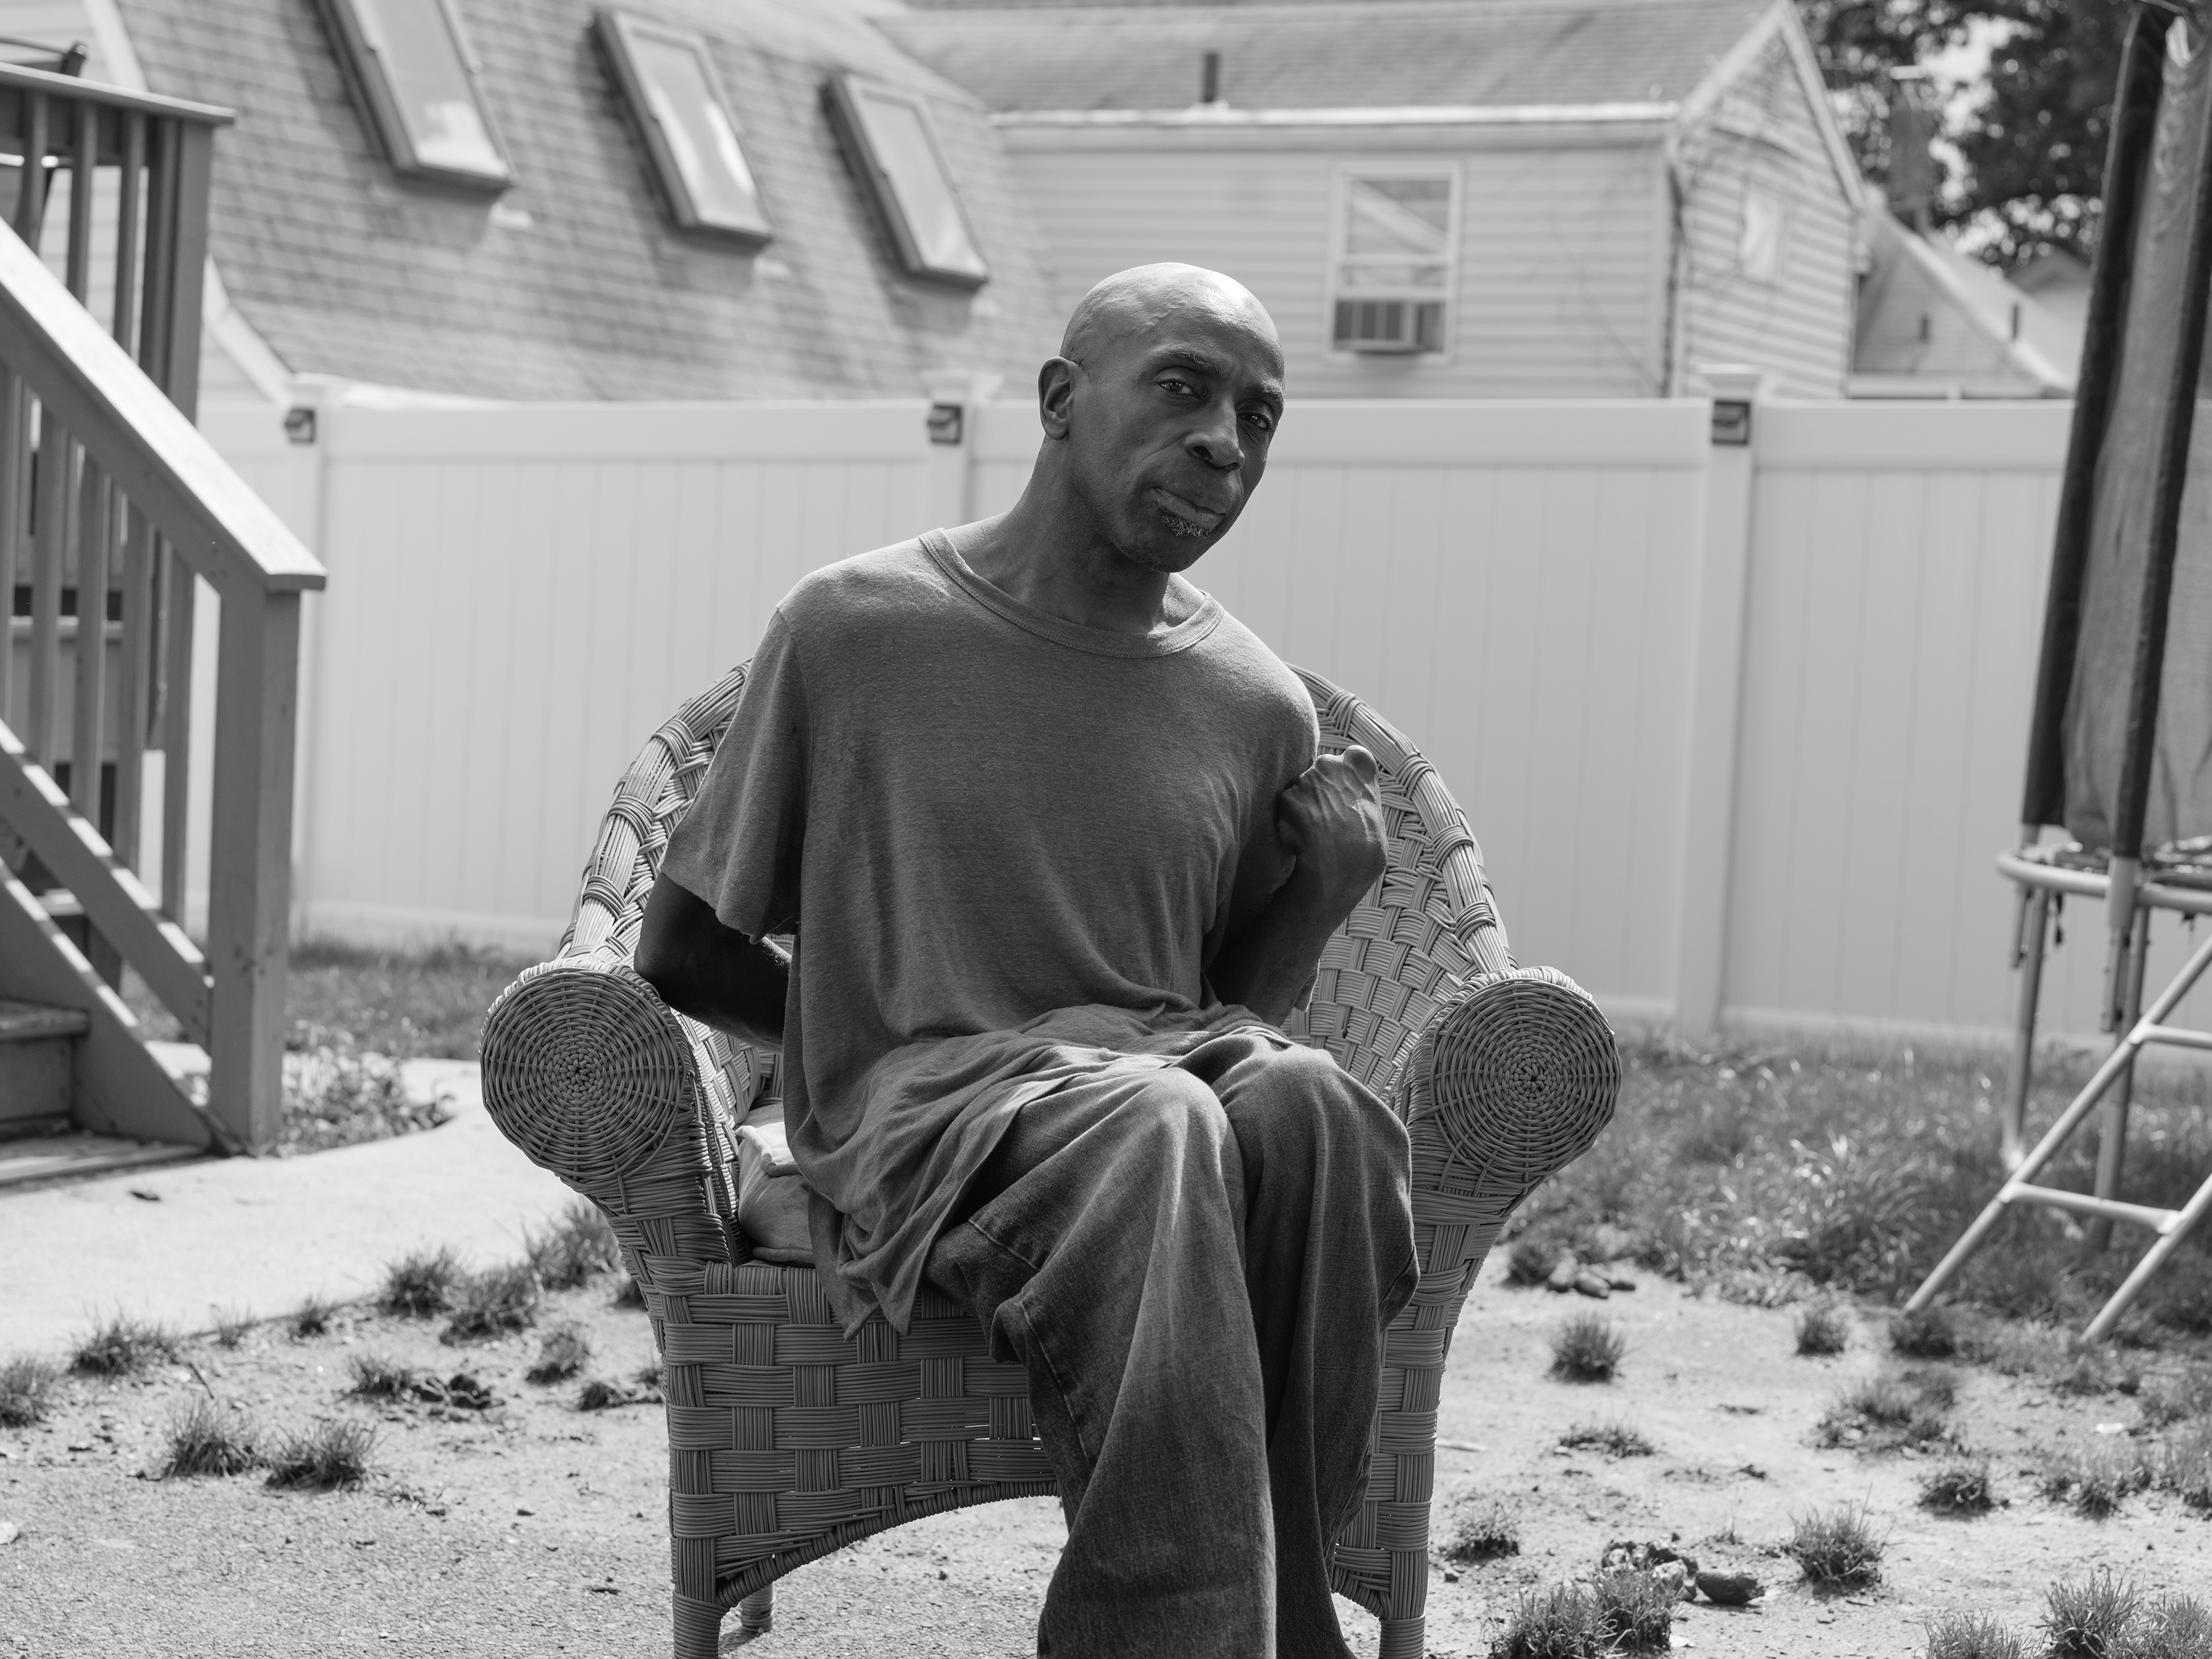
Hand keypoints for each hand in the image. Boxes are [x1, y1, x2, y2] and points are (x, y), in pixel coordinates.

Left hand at [1275, 745, 1385, 910]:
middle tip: (1327, 823)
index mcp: (1361, 764)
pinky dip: (1290, 827)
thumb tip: (1344, 805)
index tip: (1347, 796)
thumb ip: (1357, 799)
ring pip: (1299, 793)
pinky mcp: (1287, 797)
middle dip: (1318, 793)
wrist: (1343, 866)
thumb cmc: (1366, 848)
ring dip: (1302, 812)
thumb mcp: (1374, 817)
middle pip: (1318, 774)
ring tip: (1316, 837)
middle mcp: (1331, 763)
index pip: (1352, 755)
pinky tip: (1303, 843)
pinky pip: (1285, 812)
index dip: (1345, 776)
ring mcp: (1307, 778)